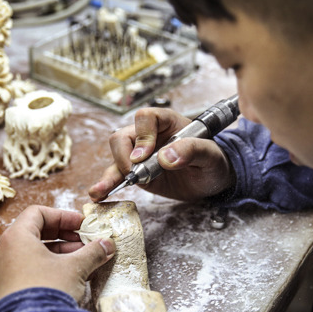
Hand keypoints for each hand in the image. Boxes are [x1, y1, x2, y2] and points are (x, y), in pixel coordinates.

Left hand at [0, 205, 115, 301]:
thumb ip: (92, 252)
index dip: (63, 216)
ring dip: (62, 252)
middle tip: (86, 242)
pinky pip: (31, 267)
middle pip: (37, 232)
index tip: (82, 224)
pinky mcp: (10, 287)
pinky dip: (51, 266)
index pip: (38, 213)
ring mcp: (5, 270)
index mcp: (16, 237)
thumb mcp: (75, 267)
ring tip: (84, 260)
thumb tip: (107, 245)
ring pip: (35, 251)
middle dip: (66, 236)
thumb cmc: (47, 290)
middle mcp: (6, 250)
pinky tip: (72, 275)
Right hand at [89, 107, 235, 201]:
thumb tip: (165, 157)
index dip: (142, 135)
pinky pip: (118, 175)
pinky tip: (99, 193)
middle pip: (124, 136)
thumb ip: (192, 150)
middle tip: (133, 172)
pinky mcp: (136, 172)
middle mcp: (150, 136)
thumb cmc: (213, 162)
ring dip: (109, 173)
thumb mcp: (210, 156)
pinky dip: (108, 184)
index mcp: (168, 123)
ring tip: (101, 189)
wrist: (212, 182)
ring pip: (116, 157)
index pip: (146, 118)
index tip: (145, 155)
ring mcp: (140, 155)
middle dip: (123, 154)